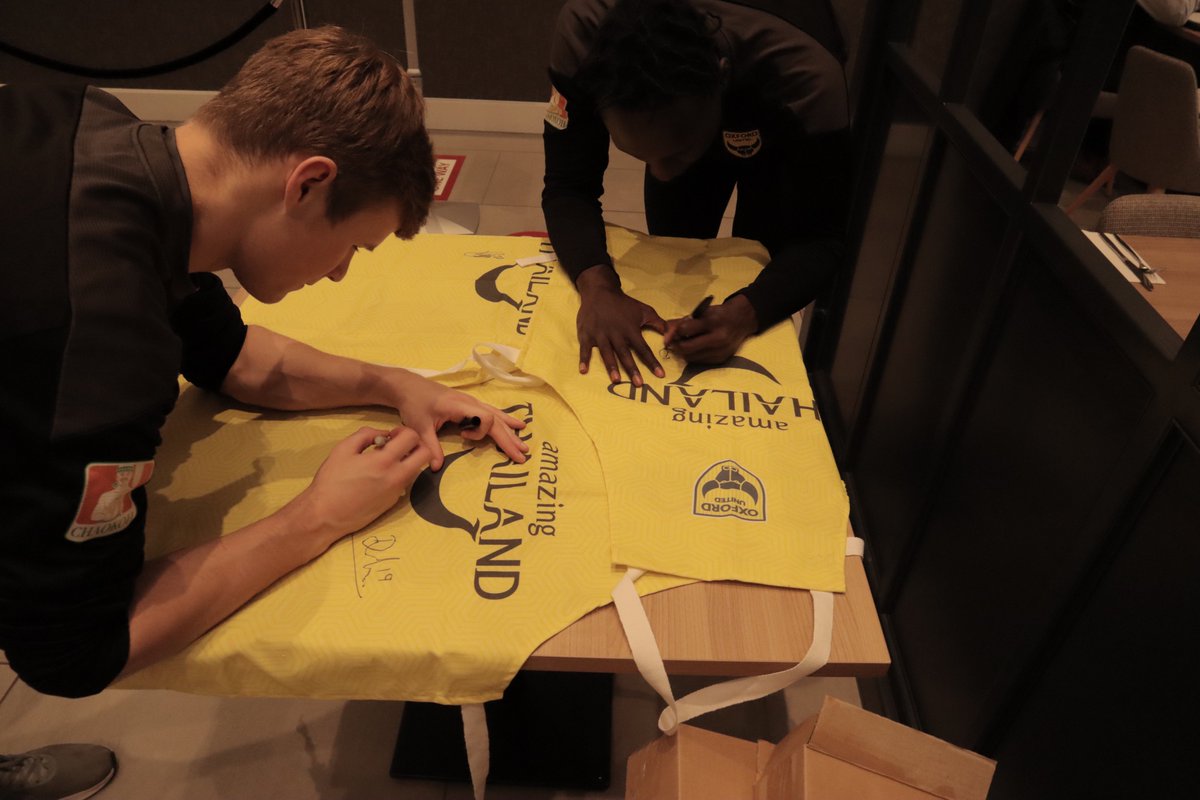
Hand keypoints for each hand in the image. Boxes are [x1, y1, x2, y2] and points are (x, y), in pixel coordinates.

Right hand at [291, 426, 429, 539]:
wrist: (325, 515)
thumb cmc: (331, 481)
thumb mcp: (343, 449)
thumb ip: (366, 435)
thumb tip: (383, 434)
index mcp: (384, 461)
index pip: (413, 438)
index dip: (404, 431)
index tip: (391, 435)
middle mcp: (397, 477)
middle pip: (425, 455)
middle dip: (415, 445)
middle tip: (397, 445)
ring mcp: (397, 492)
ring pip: (416, 469)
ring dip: (407, 460)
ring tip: (385, 461)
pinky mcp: (393, 502)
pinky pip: (404, 483)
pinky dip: (398, 474)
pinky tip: (378, 476)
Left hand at [386, 372, 528, 468]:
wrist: (408, 386)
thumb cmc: (414, 404)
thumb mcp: (419, 427)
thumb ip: (430, 447)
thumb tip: (436, 468)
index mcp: (459, 405)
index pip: (484, 417)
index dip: (480, 432)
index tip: (464, 437)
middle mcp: (470, 402)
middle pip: (495, 420)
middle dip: (509, 438)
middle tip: (522, 455)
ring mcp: (472, 402)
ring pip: (496, 416)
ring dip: (510, 431)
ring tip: (524, 443)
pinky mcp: (470, 404)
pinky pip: (492, 412)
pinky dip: (505, 421)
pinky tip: (517, 425)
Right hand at [575, 264, 666, 384]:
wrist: (600, 291)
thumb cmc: (623, 304)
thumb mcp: (644, 310)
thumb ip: (658, 322)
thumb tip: (672, 333)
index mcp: (630, 329)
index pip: (644, 348)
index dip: (652, 362)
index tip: (660, 374)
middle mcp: (616, 333)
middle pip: (625, 354)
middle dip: (632, 369)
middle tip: (639, 384)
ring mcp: (600, 334)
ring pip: (607, 353)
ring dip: (612, 366)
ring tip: (616, 380)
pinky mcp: (587, 334)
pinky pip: (585, 348)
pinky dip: (584, 359)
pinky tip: (583, 370)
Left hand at [662, 294, 758, 363]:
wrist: (742, 321)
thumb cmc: (720, 314)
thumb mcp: (703, 312)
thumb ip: (684, 321)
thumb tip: (666, 330)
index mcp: (712, 321)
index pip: (685, 330)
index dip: (674, 333)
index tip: (669, 334)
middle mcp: (717, 338)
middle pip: (687, 348)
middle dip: (676, 346)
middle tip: (672, 343)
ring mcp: (720, 351)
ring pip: (691, 357)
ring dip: (683, 352)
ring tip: (683, 345)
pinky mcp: (721, 359)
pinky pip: (700, 361)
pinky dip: (694, 356)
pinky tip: (694, 349)